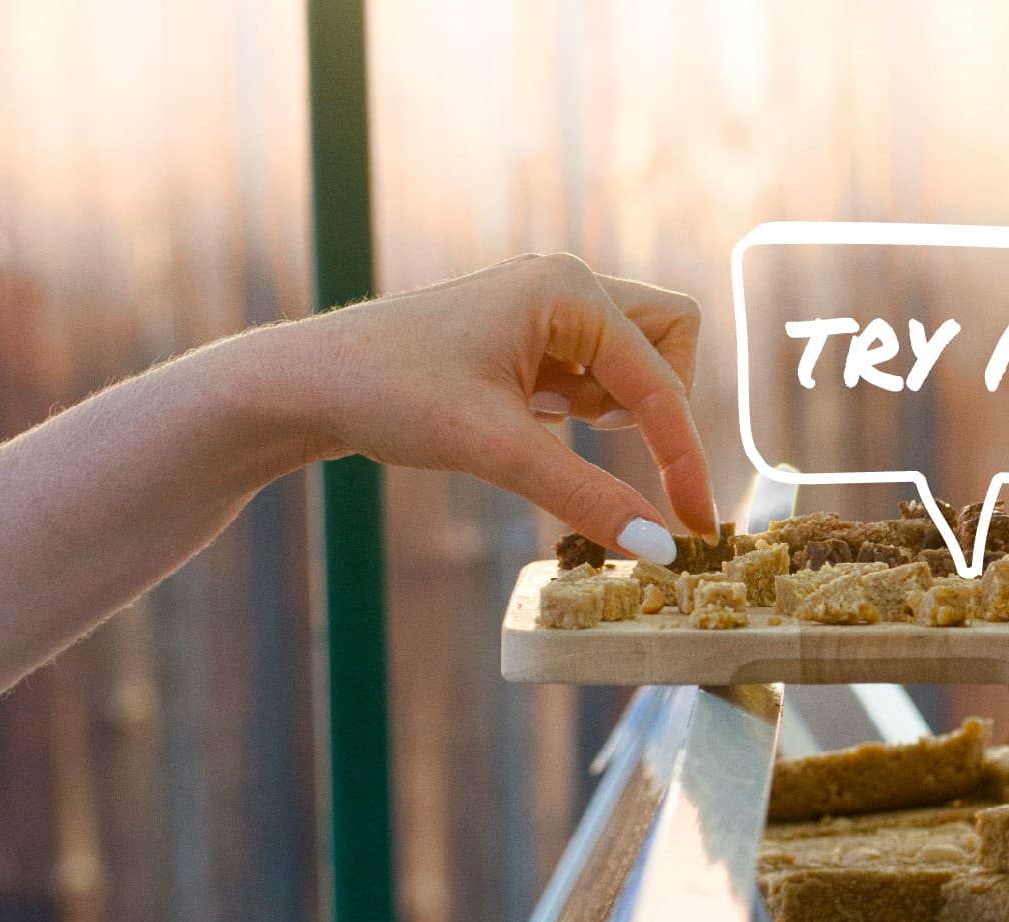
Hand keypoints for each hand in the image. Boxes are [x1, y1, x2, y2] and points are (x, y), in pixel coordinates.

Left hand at [277, 253, 717, 556]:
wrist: (311, 383)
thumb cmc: (391, 394)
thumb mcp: (495, 451)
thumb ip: (585, 497)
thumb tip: (660, 549)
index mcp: (569, 290)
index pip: (662, 384)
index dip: (685, 459)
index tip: (697, 526)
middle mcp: (568, 286)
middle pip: (672, 342)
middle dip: (660, 407)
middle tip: (609, 449)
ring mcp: (550, 310)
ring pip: (638, 358)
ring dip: (622, 408)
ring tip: (551, 430)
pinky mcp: (531, 340)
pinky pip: (598, 373)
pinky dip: (590, 411)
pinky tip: (535, 426)